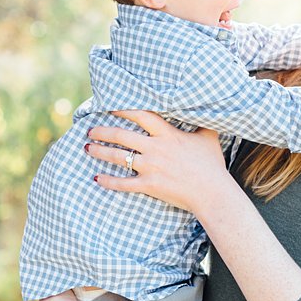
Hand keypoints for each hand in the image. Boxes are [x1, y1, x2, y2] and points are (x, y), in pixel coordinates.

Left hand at [84, 110, 229, 212]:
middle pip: (122, 135)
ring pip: (118, 157)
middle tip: (90, 130)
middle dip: (102, 131)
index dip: (123, 110)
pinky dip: (108, 181)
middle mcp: (156, 148)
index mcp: (168, 134)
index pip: (141, 116)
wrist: (212, 193)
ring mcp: (151, 167)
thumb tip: (204, 109)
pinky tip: (97, 178)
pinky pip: (123, 183)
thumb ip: (201, 122)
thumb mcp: (208, 137)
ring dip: (100, 152)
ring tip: (88, 148)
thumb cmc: (212, 165)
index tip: (109, 107)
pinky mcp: (149, 185)